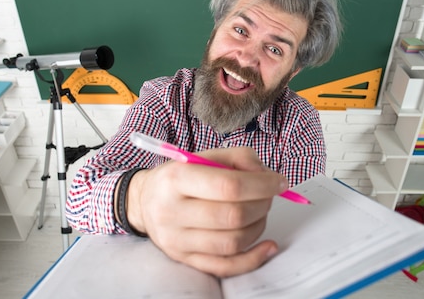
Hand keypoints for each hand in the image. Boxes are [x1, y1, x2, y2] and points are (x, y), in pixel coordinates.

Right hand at [126, 146, 288, 276]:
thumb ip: (238, 158)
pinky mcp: (184, 259)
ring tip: (260, 212)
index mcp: (176, 179)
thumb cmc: (178, 177)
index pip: (228, 186)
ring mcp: (177, 240)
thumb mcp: (202, 156)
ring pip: (233, 242)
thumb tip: (267, 176)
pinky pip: (226, 267)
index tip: (279, 182)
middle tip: (269, 196)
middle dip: (263, 204)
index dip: (262, 185)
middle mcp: (172, 211)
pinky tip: (267, 245)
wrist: (144, 201)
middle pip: (233, 216)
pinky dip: (253, 258)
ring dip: (259, 226)